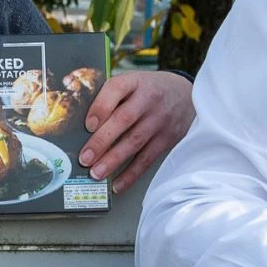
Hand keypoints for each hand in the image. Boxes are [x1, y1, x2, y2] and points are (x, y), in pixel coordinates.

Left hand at [81, 70, 195, 190]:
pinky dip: (131, 174)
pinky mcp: (167, 138)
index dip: (101, 107)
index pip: (116, 89)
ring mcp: (159, 119)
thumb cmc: (147, 91)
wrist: (185, 95)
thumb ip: (109, 97)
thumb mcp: (131, 83)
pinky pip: (147, 158)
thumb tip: (80, 124)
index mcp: (134, 81)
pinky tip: (117, 184)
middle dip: (102, 141)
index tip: (88, 125)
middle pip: (124, 120)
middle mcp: (148, 99)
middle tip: (85, 159)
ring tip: (96, 174)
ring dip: (113, 160)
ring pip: (134, 142)